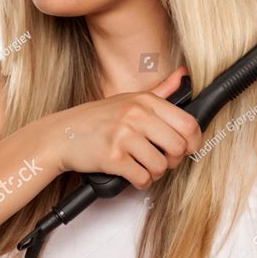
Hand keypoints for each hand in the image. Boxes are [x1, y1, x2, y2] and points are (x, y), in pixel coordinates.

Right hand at [54, 67, 201, 188]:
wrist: (62, 135)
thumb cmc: (97, 119)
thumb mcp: (129, 98)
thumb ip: (161, 91)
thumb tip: (183, 76)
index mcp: (145, 101)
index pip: (188, 123)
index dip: (194, 141)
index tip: (189, 148)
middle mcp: (136, 115)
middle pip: (178, 147)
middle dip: (173, 160)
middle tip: (162, 160)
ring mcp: (124, 136)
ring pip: (161, 166)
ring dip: (155, 172)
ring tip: (143, 166)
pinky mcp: (113, 157)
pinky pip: (143, 178)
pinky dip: (141, 181)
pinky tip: (131, 173)